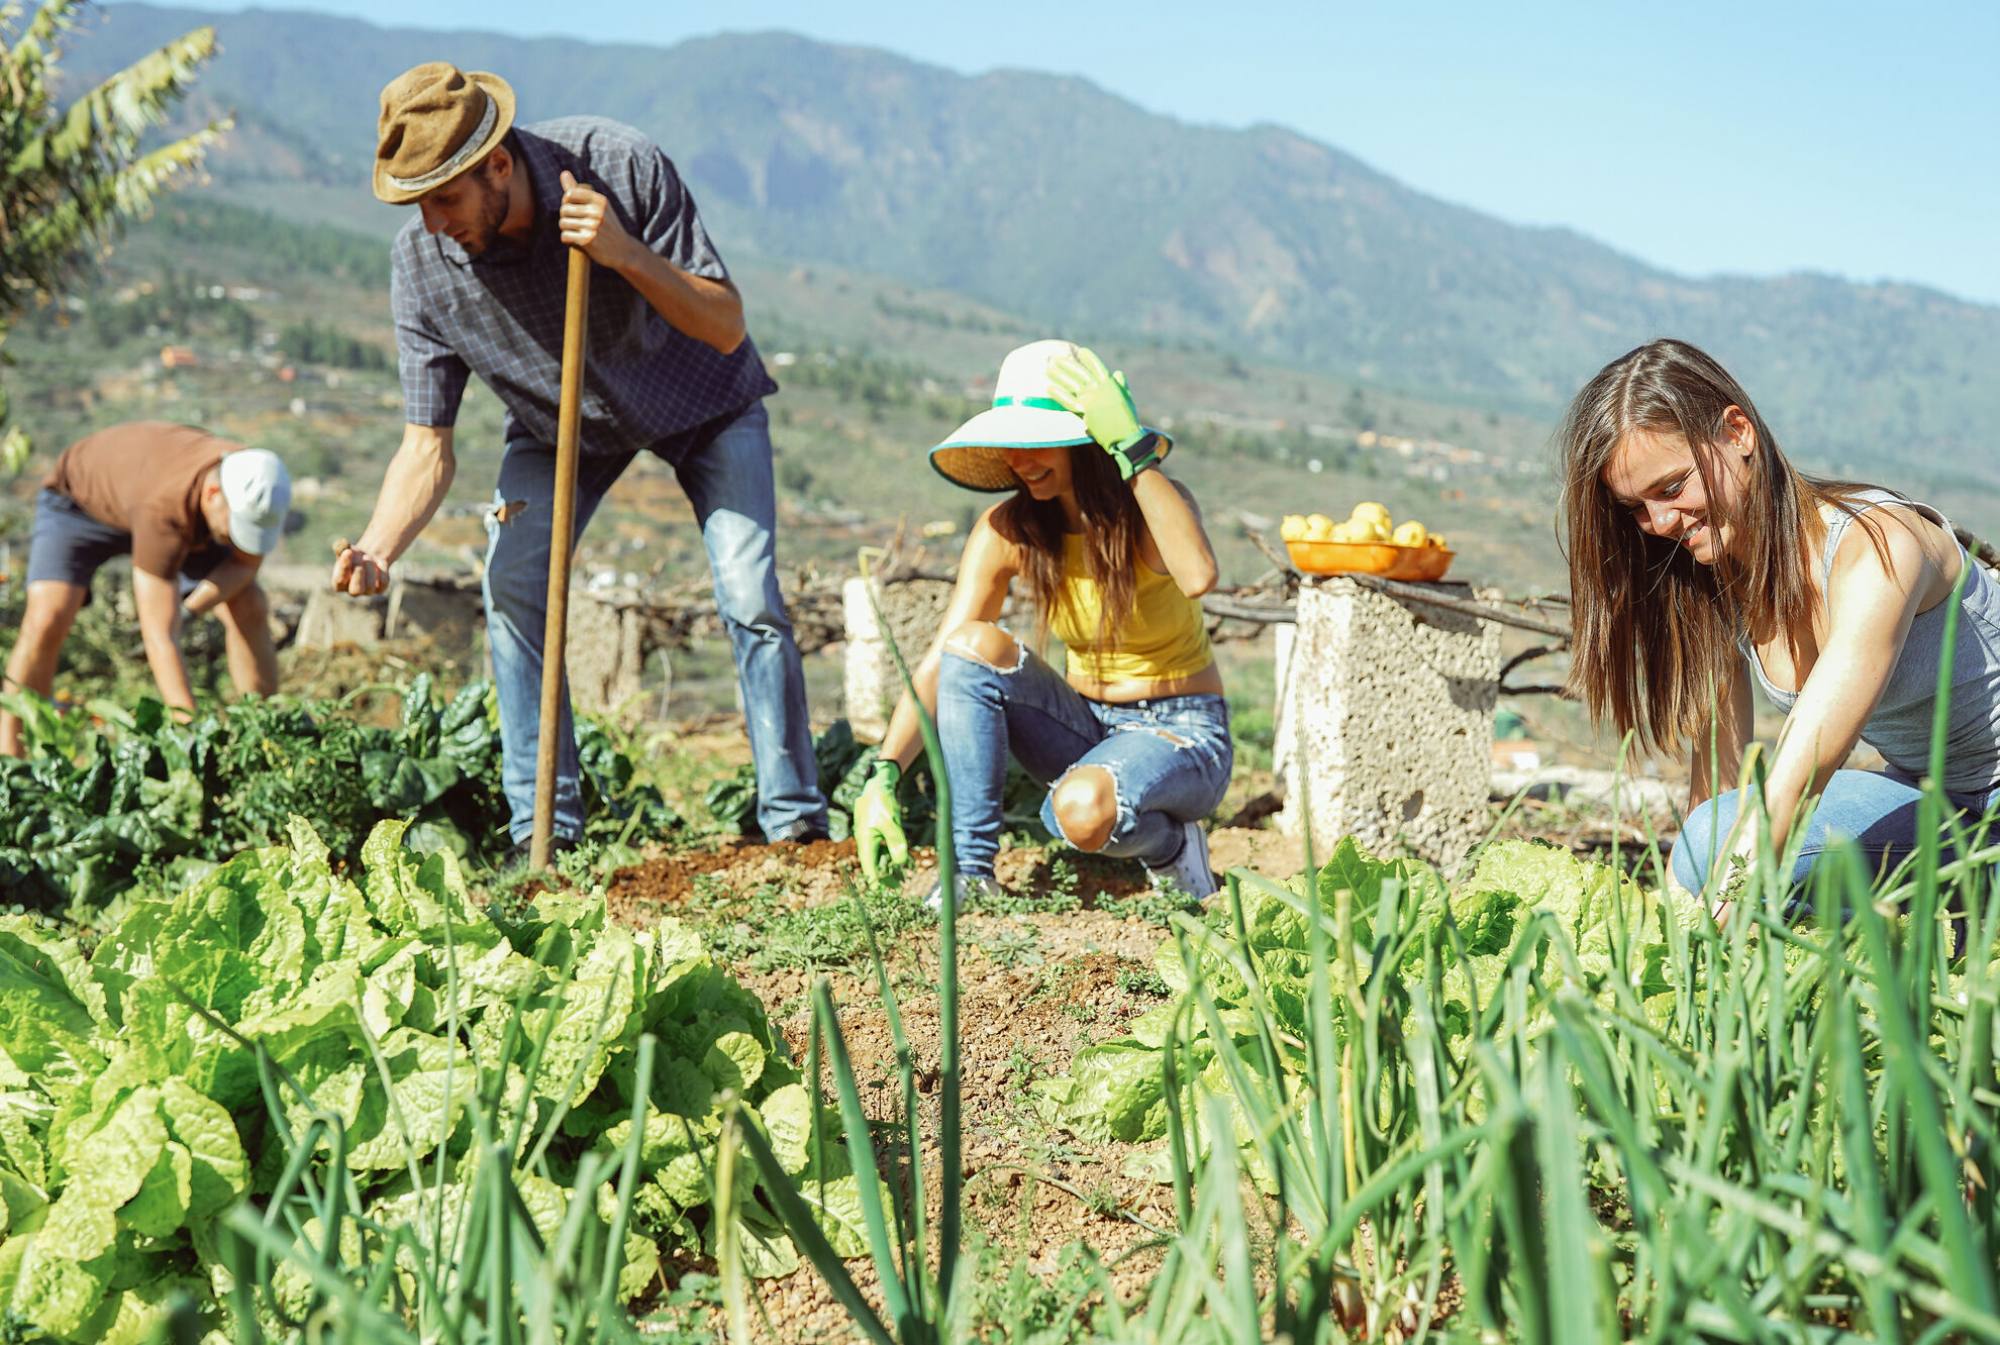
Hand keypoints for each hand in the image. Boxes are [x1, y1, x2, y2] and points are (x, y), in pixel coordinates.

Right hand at [331, 540, 389, 596]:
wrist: (367, 557)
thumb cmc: (352, 554)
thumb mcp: (345, 549)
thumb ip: (340, 547)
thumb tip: (342, 544)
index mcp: (339, 584)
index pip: (339, 581)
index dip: (343, 567)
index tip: (348, 551)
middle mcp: (352, 591)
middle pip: (355, 591)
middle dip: (359, 575)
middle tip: (362, 559)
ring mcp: (367, 591)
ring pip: (370, 587)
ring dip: (370, 570)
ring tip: (367, 557)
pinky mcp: (380, 588)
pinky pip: (383, 582)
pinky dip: (381, 570)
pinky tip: (379, 561)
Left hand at [558, 170, 632, 266]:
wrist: (624, 251)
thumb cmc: (608, 226)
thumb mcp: (598, 206)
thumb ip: (578, 190)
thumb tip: (564, 172)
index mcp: (600, 200)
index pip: (570, 194)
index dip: (566, 202)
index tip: (573, 209)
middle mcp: (597, 212)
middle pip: (564, 210)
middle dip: (565, 217)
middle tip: (575, 224)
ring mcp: (593, 227)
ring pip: (563, 223)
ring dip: (566, 229)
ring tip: (576, 232)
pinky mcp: (588, 241)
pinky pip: (565, 236)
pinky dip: (567, 240)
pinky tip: (577, 241)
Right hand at [853, 757, 908, 880]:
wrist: (878, 785)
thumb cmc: (881, 802)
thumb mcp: (890, 821)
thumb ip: (895, 841)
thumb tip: (901, 863)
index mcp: (866, 841)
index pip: (869, 868)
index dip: (877, 881)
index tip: (883, 893)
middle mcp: (868, 842)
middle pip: (875, 866)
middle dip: (886, 877)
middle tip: (899, 887)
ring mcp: (874, 838)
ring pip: (882, 858)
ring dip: (892, 868)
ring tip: (903, 879)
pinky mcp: (881, 833)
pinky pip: (886, 849)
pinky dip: (895, 856)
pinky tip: (906, 864)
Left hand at [1047, 347, 1160, 479]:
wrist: (1126, 436)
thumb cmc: (1127, 420)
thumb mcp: (1126, 398)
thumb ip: (1121, 384)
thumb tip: (1118, 372)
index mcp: (1110, 385)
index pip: (1098, 367)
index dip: (1089, 358)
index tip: (1081, 351)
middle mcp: (1099, 388)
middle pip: (1080, 373)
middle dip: (1067, 364)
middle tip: (1054, 358)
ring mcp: (1091, 399)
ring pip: (1072, 383)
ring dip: (1059, 375)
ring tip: (1048, 368)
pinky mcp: (1085, 410)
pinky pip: (1068, 400)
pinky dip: (1058, 393)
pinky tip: (1048, 387)